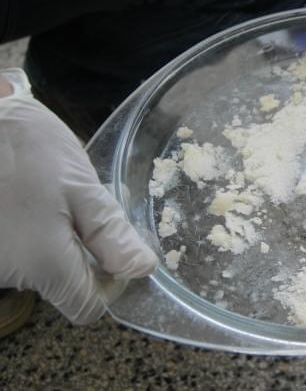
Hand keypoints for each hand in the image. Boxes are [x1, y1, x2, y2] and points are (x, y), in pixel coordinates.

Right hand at [0, 92, 156, 323]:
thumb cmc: (29, 150)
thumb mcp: (83, 189)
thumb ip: (112, 235)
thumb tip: (142, 269)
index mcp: (43, 266)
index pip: (86, 307)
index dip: (110, 284)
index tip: (115, 249)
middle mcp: (11, 274)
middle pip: (61, 284)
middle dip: (83, 253)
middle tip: (87, 206)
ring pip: (39, 266)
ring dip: (55, 238)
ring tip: (54, 195)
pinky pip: (16, 249)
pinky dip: (31, 231)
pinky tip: (32, 197)